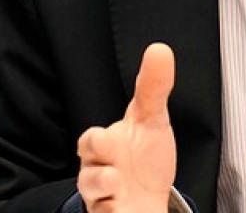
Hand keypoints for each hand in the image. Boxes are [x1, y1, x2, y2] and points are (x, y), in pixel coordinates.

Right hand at [77, 43, 177, 212]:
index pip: (89, 140)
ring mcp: (102, 198)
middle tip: (118, 169)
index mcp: (105, 147)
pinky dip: (111, 212)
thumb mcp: (153, 119)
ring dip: (105, 190)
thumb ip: (153, 87)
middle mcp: (98, 173)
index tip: (116, 136)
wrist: (150, 198)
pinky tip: (123, 207)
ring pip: (92, 195)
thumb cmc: (146, 157)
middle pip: (85, 172)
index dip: (98, 140)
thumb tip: (160, 49)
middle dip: (99, 169)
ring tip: (120, 185)